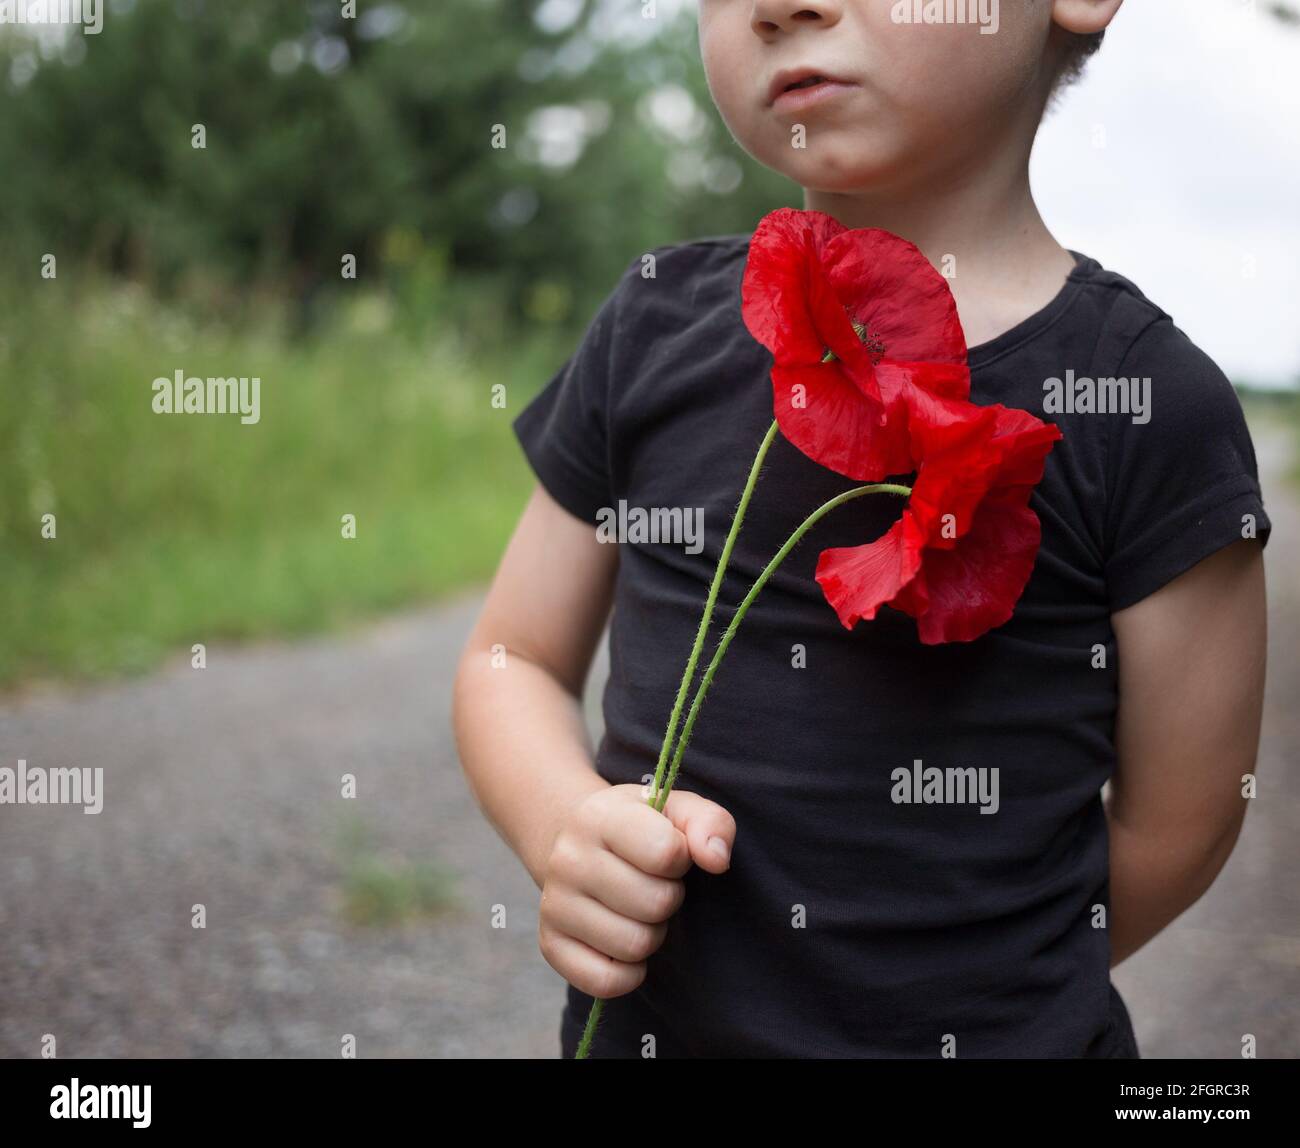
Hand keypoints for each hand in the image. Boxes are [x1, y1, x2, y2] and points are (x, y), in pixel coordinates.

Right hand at [537, 782, 736, 998]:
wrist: (580, 842)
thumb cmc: (641, 827)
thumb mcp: (678, 809)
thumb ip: (710, 823)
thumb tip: (717, 861)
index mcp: (599, 817)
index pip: (665, 852)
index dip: (681, 860)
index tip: (670, 854)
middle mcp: (568, 859)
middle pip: (655, 904)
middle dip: (668, 898)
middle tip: (655, 885)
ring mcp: (554, 904)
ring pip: (634, 945)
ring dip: (651, 933)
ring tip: (638, 910)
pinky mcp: (550, 944)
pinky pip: (605, 982)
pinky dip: (629, 973)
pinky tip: (625, 944)